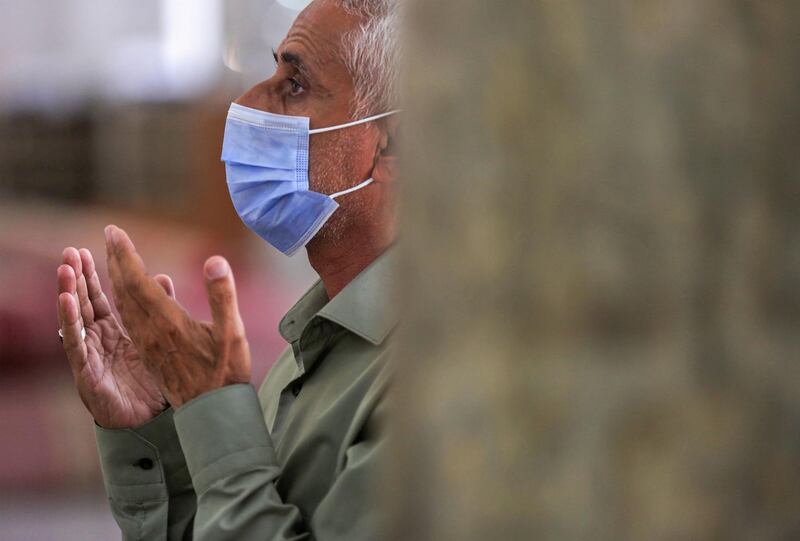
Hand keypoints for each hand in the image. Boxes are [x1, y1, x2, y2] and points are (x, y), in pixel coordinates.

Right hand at [57, 247, 174, 428]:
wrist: (154, 425)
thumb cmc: (155, 385)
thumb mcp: (162, 341)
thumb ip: (163, 310)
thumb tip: (164, 277)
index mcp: (116, 333)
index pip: (101, 298)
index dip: (95, 275)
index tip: (90, 249)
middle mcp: (99, 342)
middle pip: (85, 304)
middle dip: (77, 278)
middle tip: (71, 251)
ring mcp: (91, 357)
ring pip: (75, 320)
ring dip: (68, 293)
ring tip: (65, 268)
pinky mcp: (87, 374)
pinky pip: (75, 344)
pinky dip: (70, 321)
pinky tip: (66, 300)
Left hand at [104, 225, 250, 407]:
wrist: (213, 412)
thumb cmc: (227, 372)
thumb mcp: (233, 332)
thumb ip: (223, 295)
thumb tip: (215, 261)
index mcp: (167, 322)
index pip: (137, 281)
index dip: (125, 255)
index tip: (113, 231)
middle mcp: (150, 331)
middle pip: (124, 290)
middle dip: (115, 260)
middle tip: (109, 235)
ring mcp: (147, 344)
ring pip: (122, 306)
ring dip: (114, 279)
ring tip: (111, 259)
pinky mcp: (150, 353)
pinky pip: (128, 320)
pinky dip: (122, 299)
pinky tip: (127, 296)